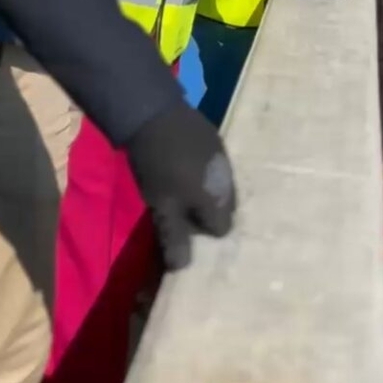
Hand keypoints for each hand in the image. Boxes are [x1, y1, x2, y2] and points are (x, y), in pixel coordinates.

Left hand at [126, 101, 235, 270]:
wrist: (153, 114)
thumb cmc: (158, 167)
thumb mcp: (162, 207)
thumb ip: (175, 238)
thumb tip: (184, 268)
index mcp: (219, 199)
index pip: (222, 230)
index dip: (202, 232)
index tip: (181, 224)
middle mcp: (229, 178)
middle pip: (225, 207)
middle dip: (207, 212)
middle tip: (180, 206)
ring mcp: (224, 155)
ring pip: (221, 184)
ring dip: (206, 190)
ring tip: (180, 184)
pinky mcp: (215, 137)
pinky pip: (216, 165)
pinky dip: (204, 170)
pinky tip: (183, 163)